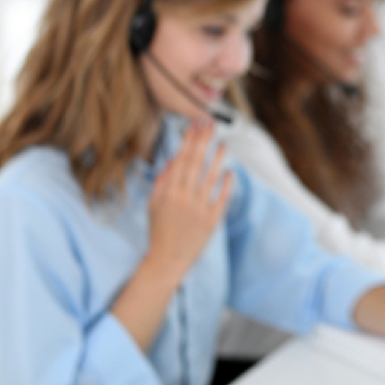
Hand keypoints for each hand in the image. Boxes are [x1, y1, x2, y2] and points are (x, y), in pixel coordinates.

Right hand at [112, 121, 232, 350]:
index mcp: (169, 192)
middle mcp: (185, 197)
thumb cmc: (159, 230)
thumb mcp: (153, 204)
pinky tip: (230, 171)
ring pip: (211, 177)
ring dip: (217, 158)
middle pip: (196, 163)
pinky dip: (227, 184)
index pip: (181, 159)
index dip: (189, 140)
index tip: (195, 124)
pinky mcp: (212, 220)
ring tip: (223, 144)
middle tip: (210, 123)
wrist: (167, 260)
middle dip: (203, 141)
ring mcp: (199, 209)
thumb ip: (162, 180)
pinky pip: (222, 198)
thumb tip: (174, 158)